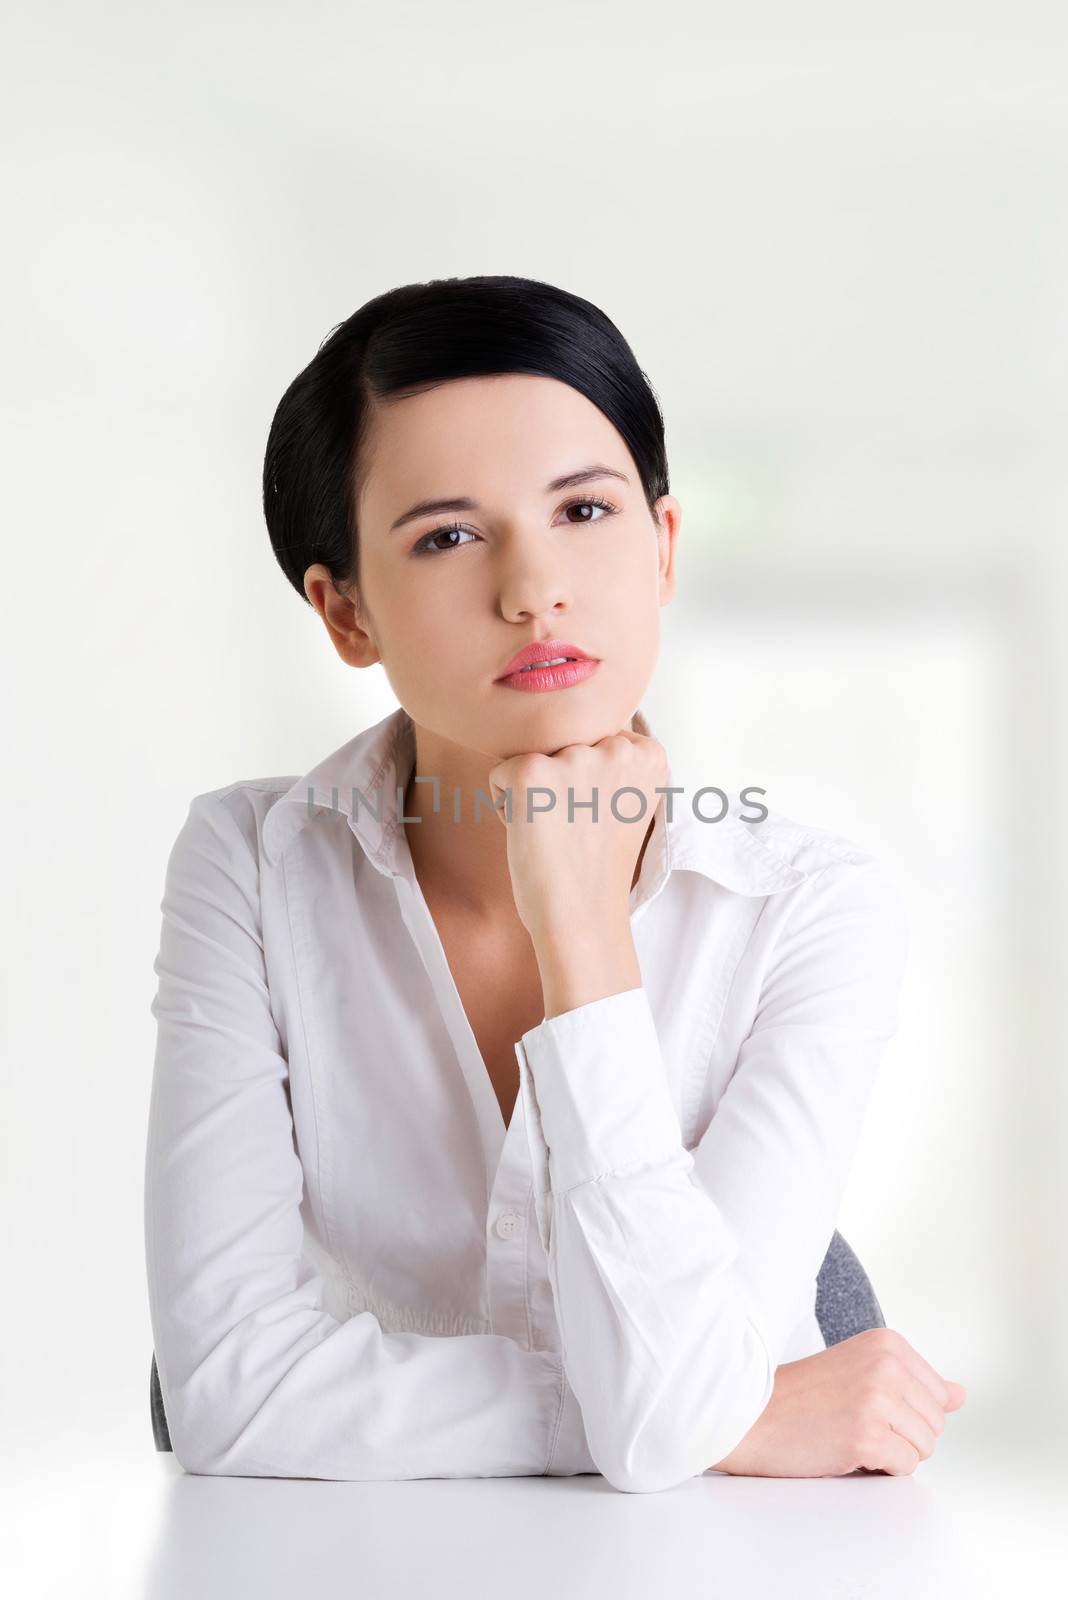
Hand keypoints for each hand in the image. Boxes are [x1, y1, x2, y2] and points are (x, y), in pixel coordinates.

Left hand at [486, 728, 668, 944]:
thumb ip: (616, 765)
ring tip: (555, 833)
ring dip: (535, 794)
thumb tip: (578, 738)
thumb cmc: (599, 867)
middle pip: (567, 745)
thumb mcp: (629, 803)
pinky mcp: (531, 772)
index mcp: (648, 754)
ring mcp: (574, 758)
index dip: (591, 781)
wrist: (582, 915)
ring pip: (535, 760)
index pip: (600, 739)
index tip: (600, 817)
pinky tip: (531, 833)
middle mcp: (616, 748)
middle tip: (576, 829)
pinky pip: (501, 773)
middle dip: (562, 783)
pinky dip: (505, 805)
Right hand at [708, 1327, 967, 1477]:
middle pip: (936, 1423)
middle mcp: (887, 1364)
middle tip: (856, 1420)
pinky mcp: (867, 1435)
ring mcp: (878, 1399)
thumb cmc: (802, 1396)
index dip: (906, 1411)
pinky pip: (905, 1467)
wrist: (753, 1416)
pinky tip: (847, 1449)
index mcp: (887, 1343)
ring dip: (892, 1451)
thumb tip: (960, 1394)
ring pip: (924, 1448)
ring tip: (851, 1433)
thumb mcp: (862, 1371)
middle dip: (902, 1434)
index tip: (867, 1402)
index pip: (939, 1395)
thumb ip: (916, 1381)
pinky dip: (880, 1468)